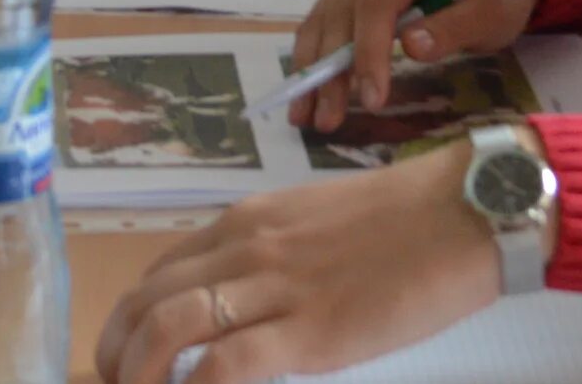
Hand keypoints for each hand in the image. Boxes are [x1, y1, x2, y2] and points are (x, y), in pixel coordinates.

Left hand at [95, 141, 503, 383]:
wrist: (464, 213)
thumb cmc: (404, 221)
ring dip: (138, 370)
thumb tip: (248, 300)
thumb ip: (273, 256)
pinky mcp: (310, 331)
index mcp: (247, 223)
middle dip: (118, 351)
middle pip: (148, 300)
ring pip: (169, 325)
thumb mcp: (315, 223)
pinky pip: (225, 364)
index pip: (162, 272)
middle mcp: (245, 248)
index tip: (130, 357)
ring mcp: (274, 288)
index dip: (134, 319)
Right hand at [291, 0, 538, 133]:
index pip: (376, 3)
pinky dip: (314, 54)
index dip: (367, 52)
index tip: (371, 100)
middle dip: (331, 70)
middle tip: (326, 120)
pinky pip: (326, 19)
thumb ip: (453, 28)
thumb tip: (410, 47)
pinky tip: (307, 89)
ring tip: (306, 114)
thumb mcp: (492, 11)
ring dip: (312, 67)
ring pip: (324, 17)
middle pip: (342, 13)